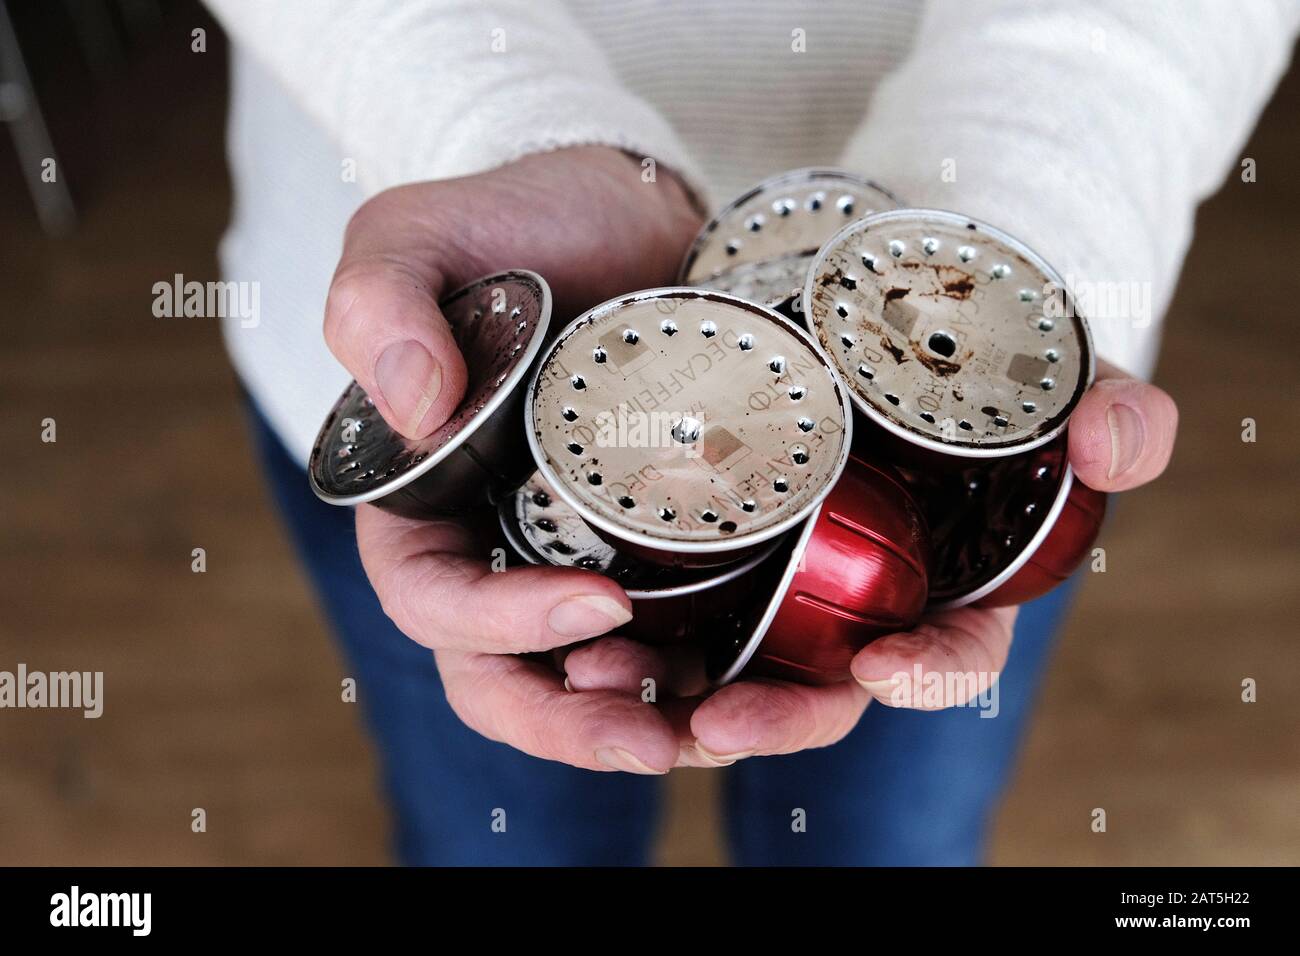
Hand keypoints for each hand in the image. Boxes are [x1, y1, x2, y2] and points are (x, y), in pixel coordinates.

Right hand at [326, 146, 702, 772]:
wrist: (623, 208)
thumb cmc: (510, 224)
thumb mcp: (415, 239)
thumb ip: (380, 306)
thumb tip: (415, 408)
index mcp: (424, 506)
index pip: (435, 601)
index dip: (501, 625)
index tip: (596, 600)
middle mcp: (499, 549)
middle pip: (512, 679)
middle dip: (575, 724)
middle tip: (655, 737)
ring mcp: (583, 555)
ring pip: (599, 680)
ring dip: (656, 720)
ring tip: (722, 728)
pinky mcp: (666, 545)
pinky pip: (683, 634)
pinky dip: (721, 673)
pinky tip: (766, 682)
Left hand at [564, 362, 1178, 765]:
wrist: (880, 319)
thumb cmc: (974, 367)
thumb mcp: (1052, 375)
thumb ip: (1113, 408)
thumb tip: (1118, 445)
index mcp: (944, 588)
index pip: (950, 652)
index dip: (928, 670)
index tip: (885, 666)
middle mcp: (857, 604)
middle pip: (820, 688)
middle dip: (774, 714)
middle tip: (718, 722)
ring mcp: (778, 584)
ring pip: (726, 668)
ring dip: (668, 695)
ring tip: (609, 685)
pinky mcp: (705, 553)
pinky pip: (659, 613)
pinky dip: (620, 636)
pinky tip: (573, 634)